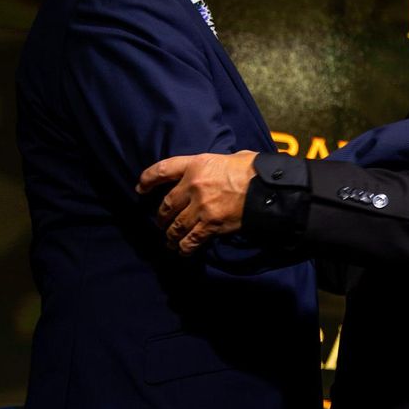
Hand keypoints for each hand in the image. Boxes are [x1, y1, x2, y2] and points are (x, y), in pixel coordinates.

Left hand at [136, 151, 257, 254]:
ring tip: (170, 241)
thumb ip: (215, 165)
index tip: (140, 188)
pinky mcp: (211, 225)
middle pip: (167, 205)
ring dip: (170, 236)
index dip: (147, 180)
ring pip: (176, 226)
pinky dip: (185, 247)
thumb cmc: (254, 169)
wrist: (268, 188)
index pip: (162, 170)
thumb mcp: (230, 157)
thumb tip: (216, 169)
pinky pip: (191, 240)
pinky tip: (183, 251)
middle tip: (161, 223)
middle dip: (161, 217)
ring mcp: (201, 207)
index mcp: (196, 164)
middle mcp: (193, 186)